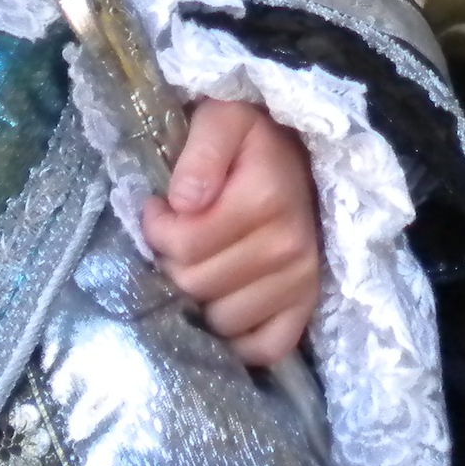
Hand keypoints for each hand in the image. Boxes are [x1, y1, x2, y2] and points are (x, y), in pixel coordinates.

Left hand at [141, 99, 322, 367]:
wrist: (298, 153)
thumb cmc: (251, 138)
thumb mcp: (222, 118)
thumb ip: (201, 153)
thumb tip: (183, 203)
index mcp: (265, 198)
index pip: (183, 244)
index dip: (158, 228)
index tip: (161, 208)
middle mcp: (289, 246)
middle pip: (197, 285)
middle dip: (175, 262)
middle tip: (181, 236)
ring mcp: (302, 280)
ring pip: (222, 321)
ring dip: (202, 298)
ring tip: (205, 262)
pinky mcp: (307, 305)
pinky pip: (265, 347)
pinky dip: (239, 336)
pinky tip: (226, 303)